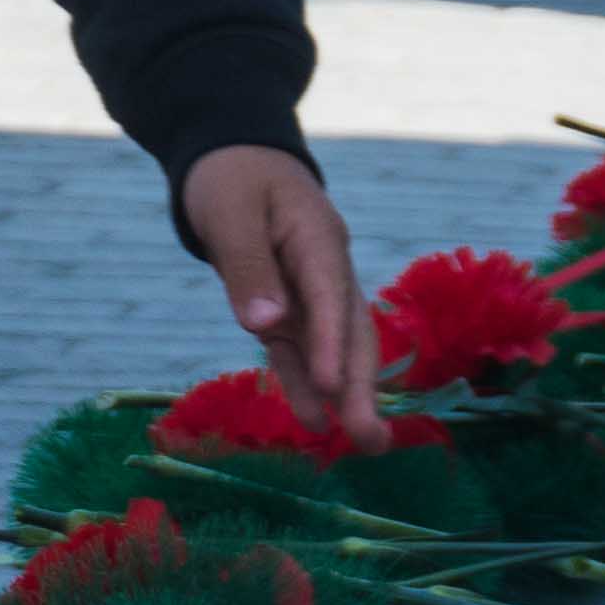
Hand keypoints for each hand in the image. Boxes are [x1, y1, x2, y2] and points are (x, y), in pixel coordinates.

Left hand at [182, 143, 375, 443]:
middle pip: (350, 332)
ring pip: (335, 348)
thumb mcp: (231, 213)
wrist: (235, 160)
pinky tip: (315, 422)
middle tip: (372, 438)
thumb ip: (247, 266)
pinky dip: (305, 382)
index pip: (329, 295)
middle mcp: (326, 271)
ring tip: (366, 444)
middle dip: (361, 385)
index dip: (331, 342)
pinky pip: (300, 349)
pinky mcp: (290, 309)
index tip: (330, 385)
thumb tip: (264, 325)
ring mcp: (311, 293)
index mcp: (317, 238)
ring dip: (346, 394)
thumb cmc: (233, 180)